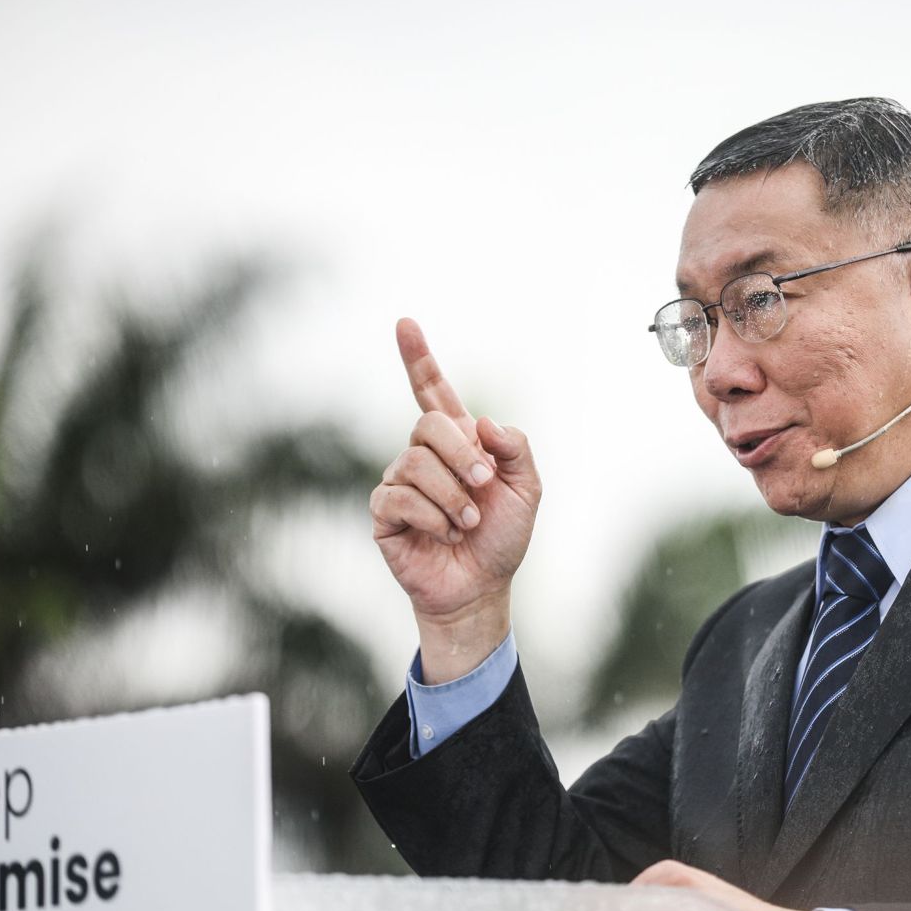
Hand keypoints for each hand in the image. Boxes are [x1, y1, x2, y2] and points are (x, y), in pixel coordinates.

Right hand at [369, 318, 541, 680]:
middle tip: (484, 485)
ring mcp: (400, 482)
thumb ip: (514, 449)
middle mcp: (424, 455)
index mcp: (459, 442)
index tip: (405, 323)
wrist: (481, 587)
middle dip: (461, 454)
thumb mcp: (526, 490)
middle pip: (428, 424)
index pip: (431, 390)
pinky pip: (398, 497)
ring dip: (452, 495)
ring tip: (467, 523)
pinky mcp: (384, 512)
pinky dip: (431, 516)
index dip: (418, 357)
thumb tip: (482, 422)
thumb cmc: (502, 538)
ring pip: (414, 462)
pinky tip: (444, 534)